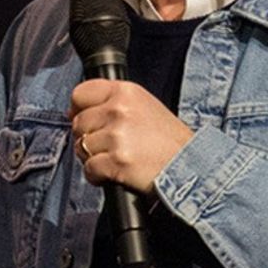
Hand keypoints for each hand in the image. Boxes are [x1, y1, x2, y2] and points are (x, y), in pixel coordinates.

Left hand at [70, 79, 192, 193]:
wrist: (190, 165)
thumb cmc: (168, 140)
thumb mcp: (144, 106)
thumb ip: (113, 103)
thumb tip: (76, 111)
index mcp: (125, 91)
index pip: (81, 93)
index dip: (78, 110)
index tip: (85, 120)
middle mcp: (119, 109)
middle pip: (78, 123)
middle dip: (87, 138)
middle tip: (108, 147)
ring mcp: (118, 135)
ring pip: (81, 147)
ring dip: (93, 158)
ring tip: (115, 160)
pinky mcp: (117, 160)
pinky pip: (89, 169)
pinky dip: (97, 176)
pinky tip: (114, 174)